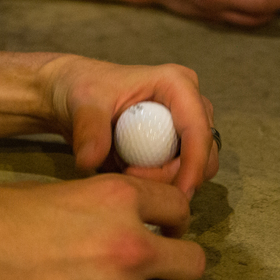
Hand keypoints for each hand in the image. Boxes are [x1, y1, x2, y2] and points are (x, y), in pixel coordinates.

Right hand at [0, 175, 202, 279]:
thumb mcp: (60, 192)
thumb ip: (105, 207)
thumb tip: (126, 220)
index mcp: (120, 199)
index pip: (179, 207)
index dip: (172, 220)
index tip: (165, 229)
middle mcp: (130, 246)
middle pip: (192, 262)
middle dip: (176, 263)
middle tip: (152, 266)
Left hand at [41, 55, 217, 195]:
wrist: (75, 93)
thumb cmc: (83, 89)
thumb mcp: (84, 105)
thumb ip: (89, 131)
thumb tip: (89, 161)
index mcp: (176, 83)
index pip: (198, 130)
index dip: (194, 165)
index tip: (178, 195)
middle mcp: (190, 101)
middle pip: (204, 153)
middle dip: (177, 176)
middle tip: (132, 179)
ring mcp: (187, 122)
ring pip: (198, 166)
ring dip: (170, 181)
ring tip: (128, 173)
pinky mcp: (180, 141)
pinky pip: (183, 171)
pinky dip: (163, 181)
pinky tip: (131, 173)